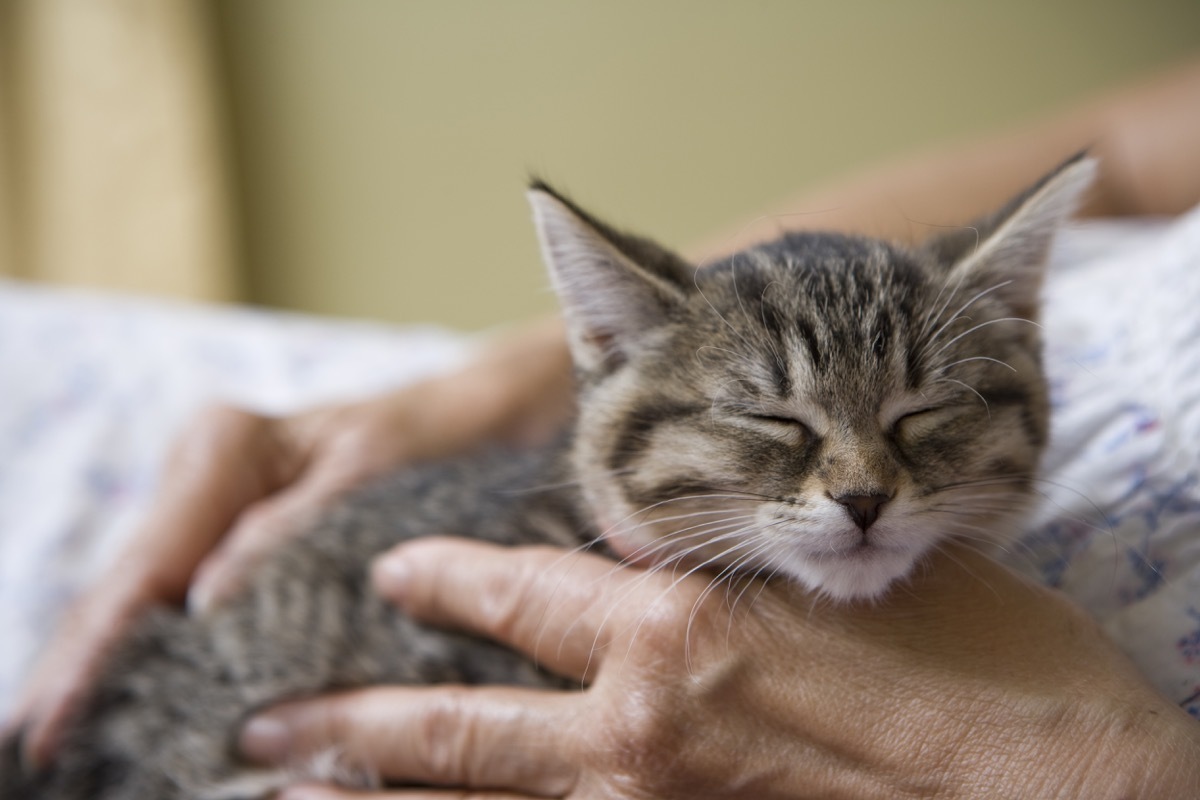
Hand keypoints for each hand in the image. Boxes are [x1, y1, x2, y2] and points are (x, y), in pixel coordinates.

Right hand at [8, 317, 573, 765]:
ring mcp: (223, 519)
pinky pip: (193, 615)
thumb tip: (205, 601)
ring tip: (72, 745)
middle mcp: (207, 482)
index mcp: (224, 446)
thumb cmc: (439, 434)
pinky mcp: (250, 554)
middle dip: (81, 672)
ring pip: (149, 608)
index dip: (93, 648)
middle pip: (127, 590)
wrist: (489, 421)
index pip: (146, 563)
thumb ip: (291, 529)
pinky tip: (141, 716)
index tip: (55, 719)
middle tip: (44, 752)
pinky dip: (167, 666)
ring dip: (111, 677)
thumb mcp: (376, 472)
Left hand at [242, 538, 1199, 798]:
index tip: (392, 574)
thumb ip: (747, 567)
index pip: (516, 592)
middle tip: (262, 727)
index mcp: (680, 629)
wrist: (1079, 797)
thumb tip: (672, 564)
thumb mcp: (859, 575)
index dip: (442, 580)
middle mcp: (643, 730)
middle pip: (452, 732)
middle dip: (348, 728)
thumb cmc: (989, 673)